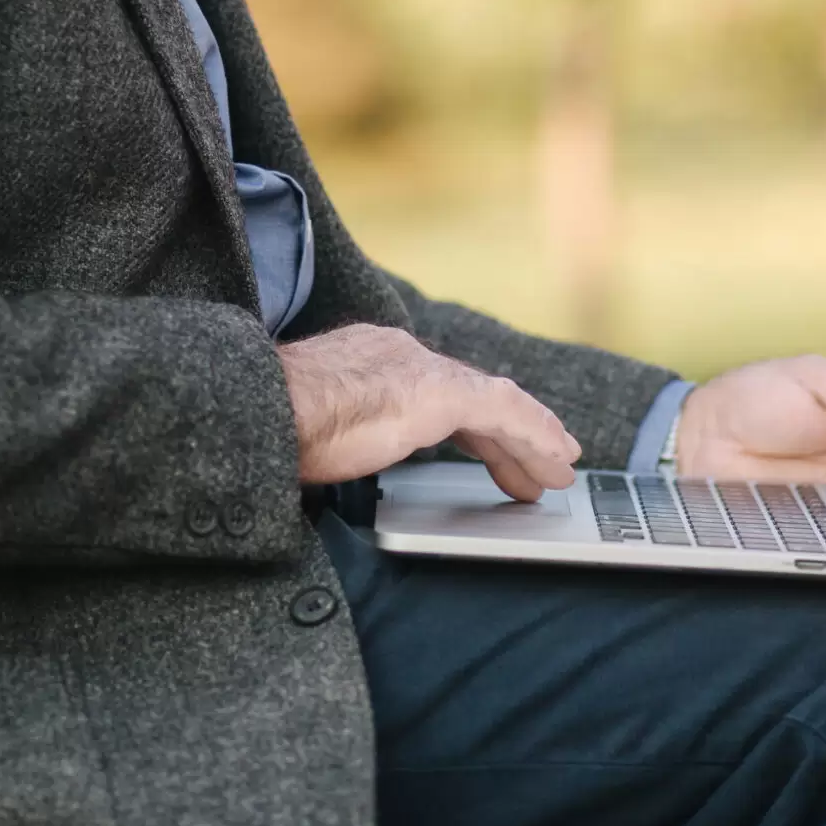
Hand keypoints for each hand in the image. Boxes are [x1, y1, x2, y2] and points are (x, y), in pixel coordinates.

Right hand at [277, 323, 582, 500]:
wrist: (267, 411)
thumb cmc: (271, 428)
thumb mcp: (307, 430)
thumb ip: (334, 435)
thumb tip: (330, 459)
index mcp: (365, 361)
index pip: (429, 392)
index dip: (460, 425)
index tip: (476, 449)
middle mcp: (399, 355)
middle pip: (468, 398)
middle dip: (502, 437)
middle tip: (529, 469)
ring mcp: (421, 371)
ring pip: (496, 405)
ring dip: (530, 440)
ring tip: (557, 470)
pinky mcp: (441, 392)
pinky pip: (507, 413)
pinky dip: (535, 436)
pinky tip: (556, 460)